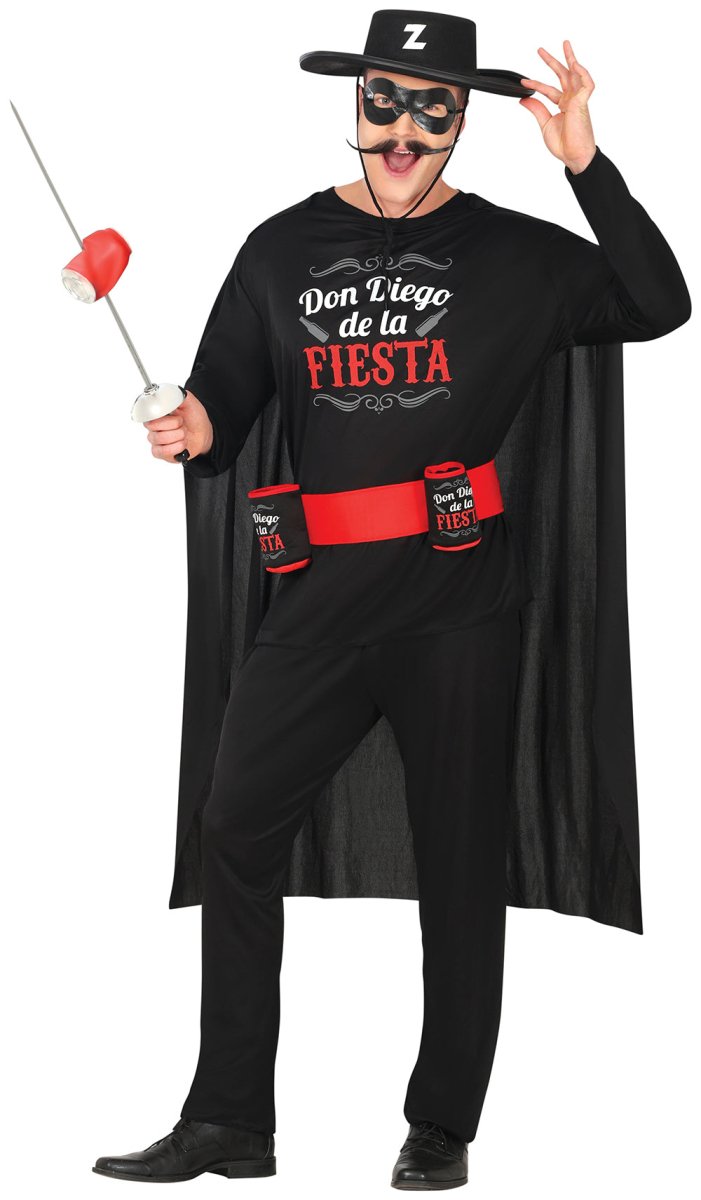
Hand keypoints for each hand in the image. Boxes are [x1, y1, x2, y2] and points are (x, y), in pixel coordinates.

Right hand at [144, 390, 213, 463]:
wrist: (203, 434)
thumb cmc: (194, 418)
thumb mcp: (191, 403)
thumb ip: (179, 396)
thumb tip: (170, 392)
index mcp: (157, 413)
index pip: (148, 413)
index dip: (160, 414)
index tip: (172, 414)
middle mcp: (153, 426)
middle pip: (153, 426)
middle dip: (174, 424)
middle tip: (182, 423)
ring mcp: (155, 440)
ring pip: (160, 439)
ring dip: (178, 436)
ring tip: (184, 434)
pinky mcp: (159, 452)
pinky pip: (162, 451)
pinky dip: (176, 447)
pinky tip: (182, 444)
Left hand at [519, 40, 596, 173]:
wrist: (573, 156)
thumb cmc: (564, 144)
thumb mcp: (545, 124)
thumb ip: (536, 109)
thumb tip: (524, 98)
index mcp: (563, 106)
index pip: (549, 90)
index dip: (536, 84)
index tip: (523, 82)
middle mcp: (571, 100)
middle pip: (562, 76)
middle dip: (552, 62)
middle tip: (540, 51)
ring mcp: (578, 100)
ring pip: (575, 74)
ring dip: (570, 59)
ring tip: (565, 45)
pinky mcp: (583, 103)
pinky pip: (587, 84)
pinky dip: (582, 73)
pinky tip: (575, 65)